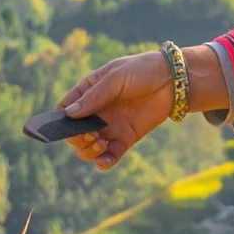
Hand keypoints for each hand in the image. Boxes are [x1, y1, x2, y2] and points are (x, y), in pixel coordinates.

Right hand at [58, 50, 176, 170]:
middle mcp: (96, 112)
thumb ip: (94, 97)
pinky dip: (104, 162)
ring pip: (89, 148)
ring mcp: (110, 127)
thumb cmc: (142, 70)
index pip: (64, 110)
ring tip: (101, 144)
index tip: (66, 126)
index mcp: (88, 92)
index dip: (60, 121)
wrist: (174, 80)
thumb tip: (69, 115)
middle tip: (91, 134)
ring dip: (89, 151)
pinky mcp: (126, 139)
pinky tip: (105, 160)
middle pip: (74, 134)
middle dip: (77, 139)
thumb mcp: (116, 77)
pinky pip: (110, 156)